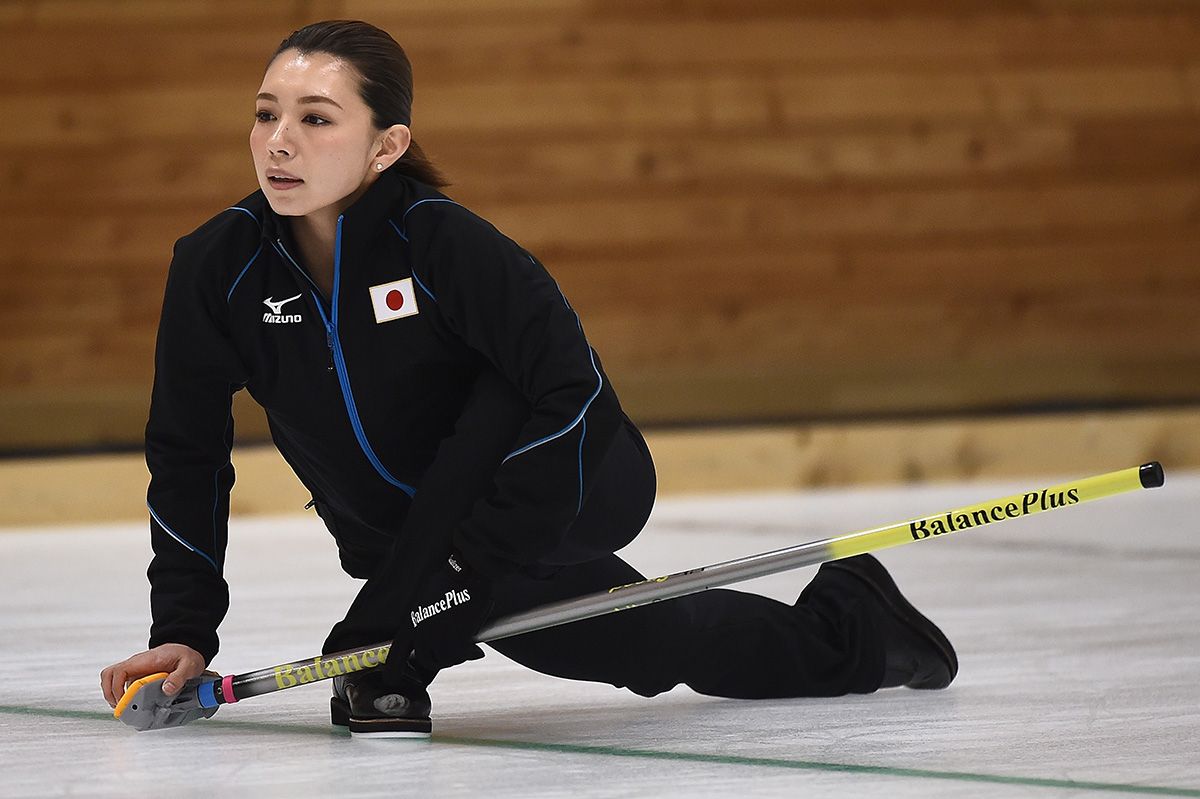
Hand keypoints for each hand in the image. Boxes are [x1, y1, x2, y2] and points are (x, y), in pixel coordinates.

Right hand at [100, 643, 205, 707]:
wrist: (187, 650)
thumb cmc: (185, 655)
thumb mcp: (189, 665)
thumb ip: (179, 677)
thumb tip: (167, 689)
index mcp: (145, 660)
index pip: (119, 671)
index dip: (116, 688)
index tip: (124, 701)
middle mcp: (136, 665)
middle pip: (109, 675)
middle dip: (110, 693)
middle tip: (120, 707)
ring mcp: (135, 671)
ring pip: (113, 681)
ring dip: (114, 695)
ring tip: (125, 708)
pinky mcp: (138, 677)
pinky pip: (123, 686)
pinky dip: (123, 696)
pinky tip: (133, 705)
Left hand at [394, 552, 492, 675]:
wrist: (466, 573)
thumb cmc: (450, 579)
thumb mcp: (426, 597)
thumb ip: (425, 617)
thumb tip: (434, 627)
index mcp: (411, 622)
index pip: (396, 653)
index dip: (393, 669)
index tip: (391, 679)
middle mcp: (421, 633)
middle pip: (426, 660)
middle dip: (440, 660)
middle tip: (452, 653)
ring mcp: (438, 638)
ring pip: (445, 660)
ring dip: (456, 657)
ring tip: (466, 649)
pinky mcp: (456, 639)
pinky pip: (461, 656)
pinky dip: (469, 654)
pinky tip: (476, 650)